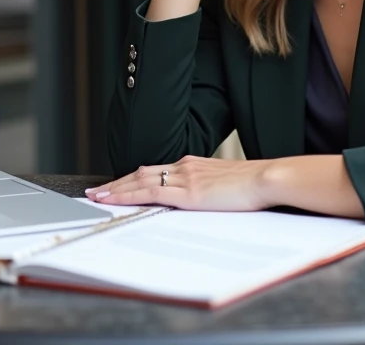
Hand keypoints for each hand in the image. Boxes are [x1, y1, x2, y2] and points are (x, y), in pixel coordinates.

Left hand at [84, 155, 273, 211]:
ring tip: (98, 196)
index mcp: (193, 164)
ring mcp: (185, 178)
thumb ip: (207, 187)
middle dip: (117, 182)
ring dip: (117, 189)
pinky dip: (130, 196)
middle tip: (97, 190)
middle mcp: (185, 166)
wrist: (267, 178)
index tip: (117, 183)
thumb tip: (200, 197)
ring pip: (140, 182)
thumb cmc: (253, 184)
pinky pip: (151, 193)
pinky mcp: (188, 192)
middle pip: (142, 173)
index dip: (132, 178)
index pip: (155, 170)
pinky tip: (117, 200)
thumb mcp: (224, 182)